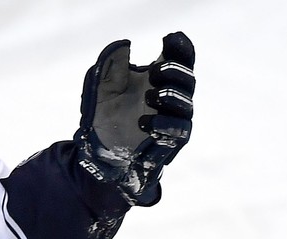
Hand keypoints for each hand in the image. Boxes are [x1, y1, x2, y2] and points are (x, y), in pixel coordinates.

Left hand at [75, 32, 194, 205]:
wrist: (99, 150)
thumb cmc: (106, 115)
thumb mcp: (102, 88)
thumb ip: (112, 67)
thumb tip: (124, 45)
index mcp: (159, 79)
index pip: (180, 60)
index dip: (180, 48)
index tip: (170, 39)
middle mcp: (171, 98)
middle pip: (187, 80)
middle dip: (175, 73)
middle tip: (155, 71)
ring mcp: (172, 120)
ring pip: (186, 106)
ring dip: (172, 97)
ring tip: (151, 94)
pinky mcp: (169, 142)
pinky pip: (176, 132)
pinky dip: (163, 125)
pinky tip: (145, 121)